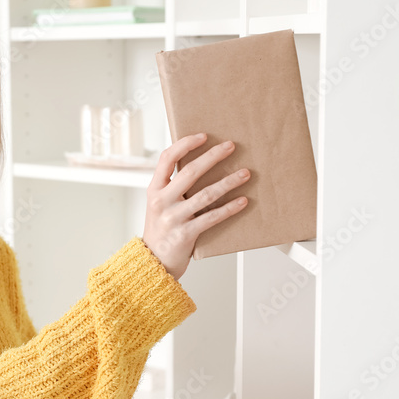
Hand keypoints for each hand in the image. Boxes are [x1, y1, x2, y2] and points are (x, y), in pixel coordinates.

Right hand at [142, 132, 250, 280]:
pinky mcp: (186, 233)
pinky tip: (242, 201)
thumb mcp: (159, 204)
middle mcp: (162, 201)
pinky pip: (212, 217)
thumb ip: (172, 186)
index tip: (204, 136)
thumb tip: (200, 165)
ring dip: (229, 182)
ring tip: (245, 173)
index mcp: (154, 189)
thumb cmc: (161, 229)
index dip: (186, 144)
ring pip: (206, 194)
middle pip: (190, 172)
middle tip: (231, 146)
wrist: (153, 261)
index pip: (168, 158)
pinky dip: (229, 208)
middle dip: (213, 156)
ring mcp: (173, 217)